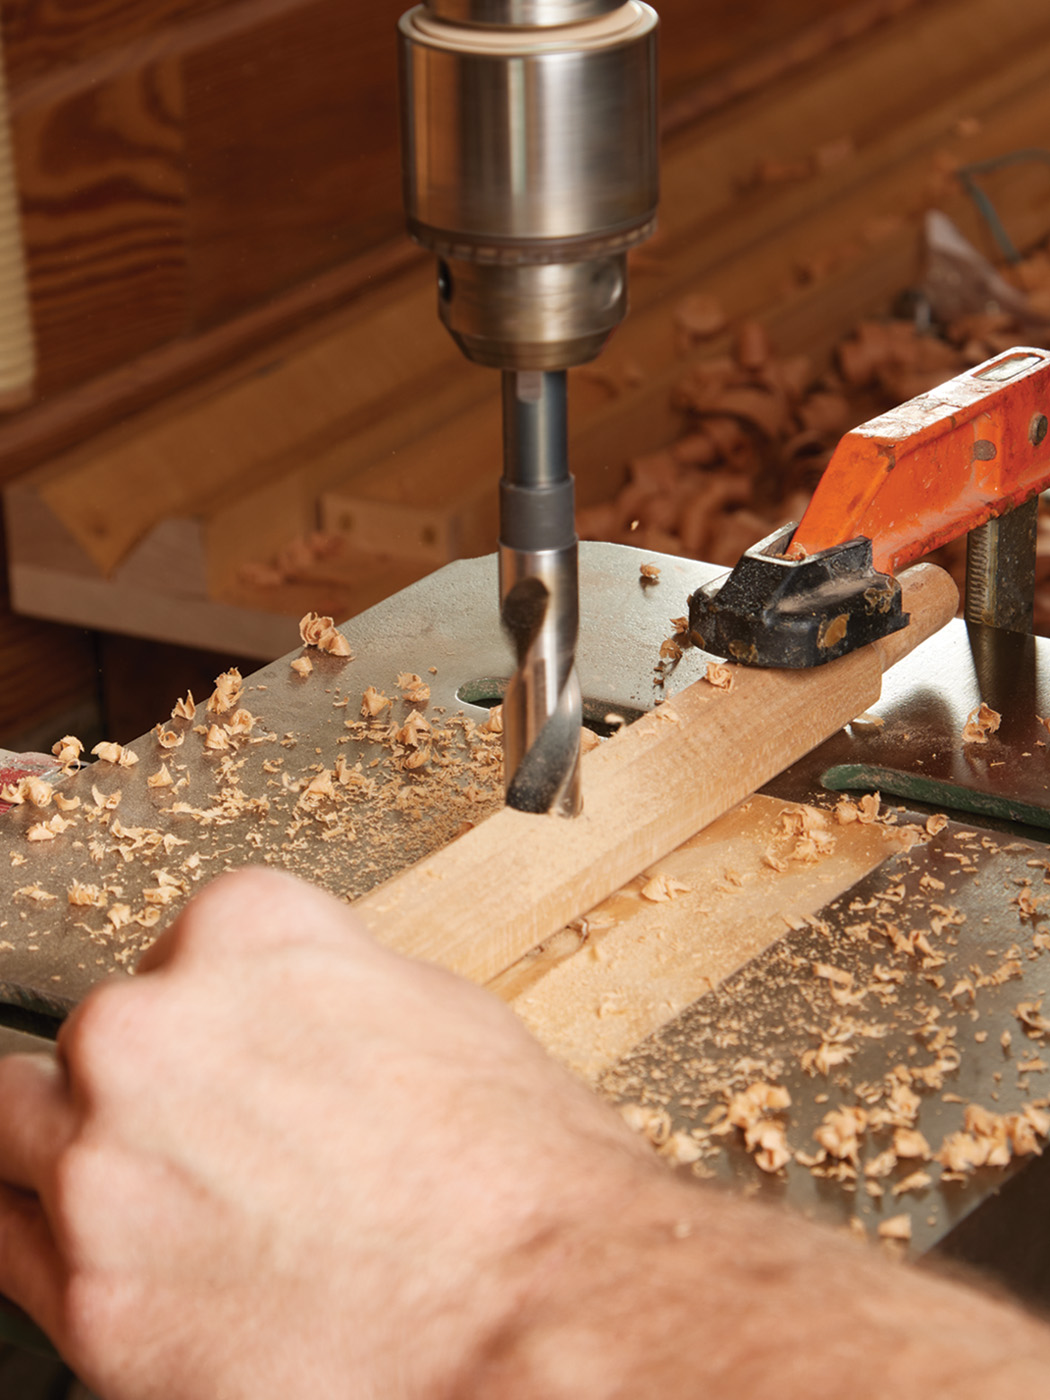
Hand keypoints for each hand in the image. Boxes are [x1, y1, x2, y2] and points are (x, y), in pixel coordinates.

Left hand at [0, 867, 651, 1398]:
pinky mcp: (89, 1294)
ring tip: (150, 1193)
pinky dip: (50, 1240)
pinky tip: (118, 1254)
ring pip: (19, 1123)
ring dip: (72, 1147)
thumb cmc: (512, 1168)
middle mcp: (152, 1027)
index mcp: (246, 931)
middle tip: (212, 1136)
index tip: (237, 1052)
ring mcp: (107, 1161)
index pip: (183, 946)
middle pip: (98, 1036)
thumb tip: (287, 1022)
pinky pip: (7, 1242)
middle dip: (145, 1081)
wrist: (540, 1309)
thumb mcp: (433, 1012)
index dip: (220, 1009)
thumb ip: (321, 993)